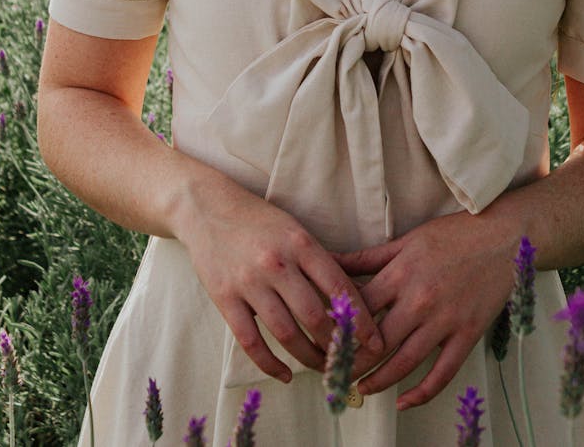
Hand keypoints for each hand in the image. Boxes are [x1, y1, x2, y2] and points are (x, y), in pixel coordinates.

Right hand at [176, 169, 383, 382]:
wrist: (208, 208)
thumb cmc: (260, 221)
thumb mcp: (295, 231)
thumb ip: (321, 261)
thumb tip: (356, 296)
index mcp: (300, 243)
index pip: (338, 287)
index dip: (361, 319)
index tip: (375, 342)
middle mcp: (277, 263)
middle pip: (314, 316)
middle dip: (336, 345)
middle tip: (350, 361)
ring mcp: (248, 282)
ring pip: (286, 333)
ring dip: (308, 358)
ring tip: (323, 369)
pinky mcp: (224, 298)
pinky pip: (251, 342)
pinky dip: (270, 364)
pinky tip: (285, 375)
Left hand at [337, 210, 517, 409]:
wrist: (502, 236)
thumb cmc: (453, 234)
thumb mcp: (406, 240)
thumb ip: (366, 257)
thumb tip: (328, 260)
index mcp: (401, 273)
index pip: (360, 309)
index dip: (339, 328)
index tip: (325, 341)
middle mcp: (420, 299)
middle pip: (377, 342)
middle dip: (353, 362)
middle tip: (336, 374)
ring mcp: (445, 320)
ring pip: (404, 362)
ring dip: (379, 381)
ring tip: (361, 388)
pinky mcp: (468, 334)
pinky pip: (442, 373)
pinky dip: (422, 393)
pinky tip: (404, 401)